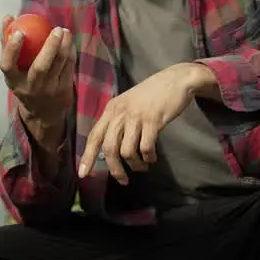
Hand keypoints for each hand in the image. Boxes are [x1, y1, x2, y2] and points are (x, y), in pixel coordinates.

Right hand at [0, 15, 74, 140]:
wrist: (42, 113)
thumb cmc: (24, 81)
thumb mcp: (13, 69)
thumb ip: (8, 44)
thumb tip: (8, 17)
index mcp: (13, 81)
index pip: (8, 65)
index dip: (12, 49)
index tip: (19, 31)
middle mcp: (30, 87)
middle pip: (40, 67)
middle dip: (50, 46)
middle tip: (56, 29)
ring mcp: (49, 90)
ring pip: (59, 66)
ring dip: (64, 46)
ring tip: (64, 31)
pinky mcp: (64, 91)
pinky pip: (69, 68)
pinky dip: (70, 52)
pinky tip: (69, 41)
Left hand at [78, 63, 205, 183]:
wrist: (176, 80)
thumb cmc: (152, 94)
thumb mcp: (129, 104)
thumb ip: (119, 121)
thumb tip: (111, 150)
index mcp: (112, 109)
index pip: (94, 135)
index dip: (87, 156)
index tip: (83, 174)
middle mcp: (120, 113)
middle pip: (108, 148)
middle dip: (114, 169)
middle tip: (123, 180)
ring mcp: (136, 116)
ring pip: (127, 151)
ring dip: (135, 164)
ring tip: (142, 166)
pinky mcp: (153, 120)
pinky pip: (145, 147)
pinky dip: (148, 157)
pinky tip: (152, 158)